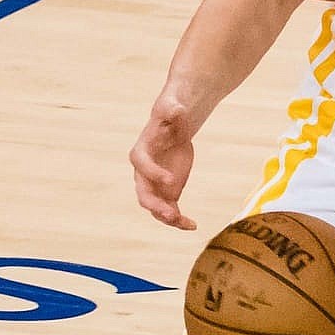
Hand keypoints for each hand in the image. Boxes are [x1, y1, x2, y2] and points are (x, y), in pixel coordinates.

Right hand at [129, 98, 198, 229]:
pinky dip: (180, 220)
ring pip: (155, 207)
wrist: (174, 129)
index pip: (141, 164)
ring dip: (167, 217)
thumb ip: (173, 110)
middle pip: (143, 192)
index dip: (153, 173)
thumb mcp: (172, 109)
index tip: (171, 180)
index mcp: (141, 151)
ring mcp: (155, 186)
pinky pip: (170, 211)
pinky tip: (193, 225)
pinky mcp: (167, 193)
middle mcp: (144, 173)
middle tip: (171, 214)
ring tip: (184, 223)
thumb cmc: (170, 116)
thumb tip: (178, 109)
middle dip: (155, 205)